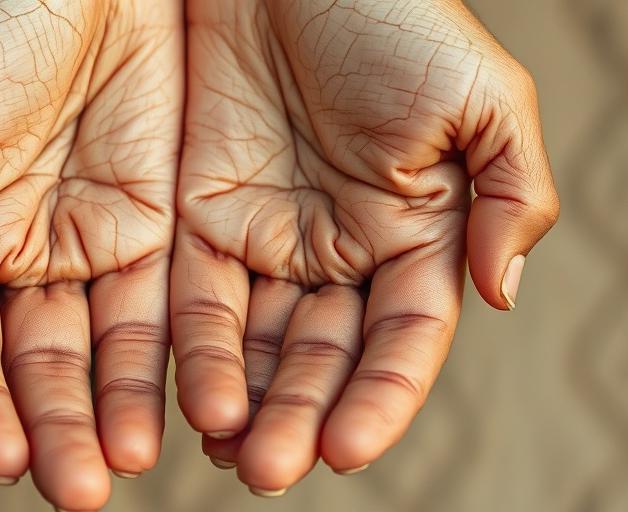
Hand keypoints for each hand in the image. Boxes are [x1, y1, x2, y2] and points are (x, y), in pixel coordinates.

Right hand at [0, 1, 181, 508]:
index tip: (1, 459)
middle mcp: (28, 254)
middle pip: (39, 365)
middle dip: (55, 429)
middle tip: (77, 490)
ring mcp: (99, 242)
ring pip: (108, 349)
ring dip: (117, 409)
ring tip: (130, 461)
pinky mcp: (165, 222)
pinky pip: (169, 304)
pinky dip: (173, 359)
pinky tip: (187, 404)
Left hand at [173, 0, 558, 494]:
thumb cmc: (390, 15)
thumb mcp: (478, 96)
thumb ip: (507, 195)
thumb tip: (502, 294)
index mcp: (414, 234)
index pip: (402, 340)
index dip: (381, 397)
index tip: (349, 451)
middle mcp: (340, 252)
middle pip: (323, 358)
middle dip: (301, 417)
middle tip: (271, 468)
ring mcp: (268, 240)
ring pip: (258, 345)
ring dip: (245, 403)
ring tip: (229, 451)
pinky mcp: (201, 220)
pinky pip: (196, 300)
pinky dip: (196, 352)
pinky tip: (193, 398)